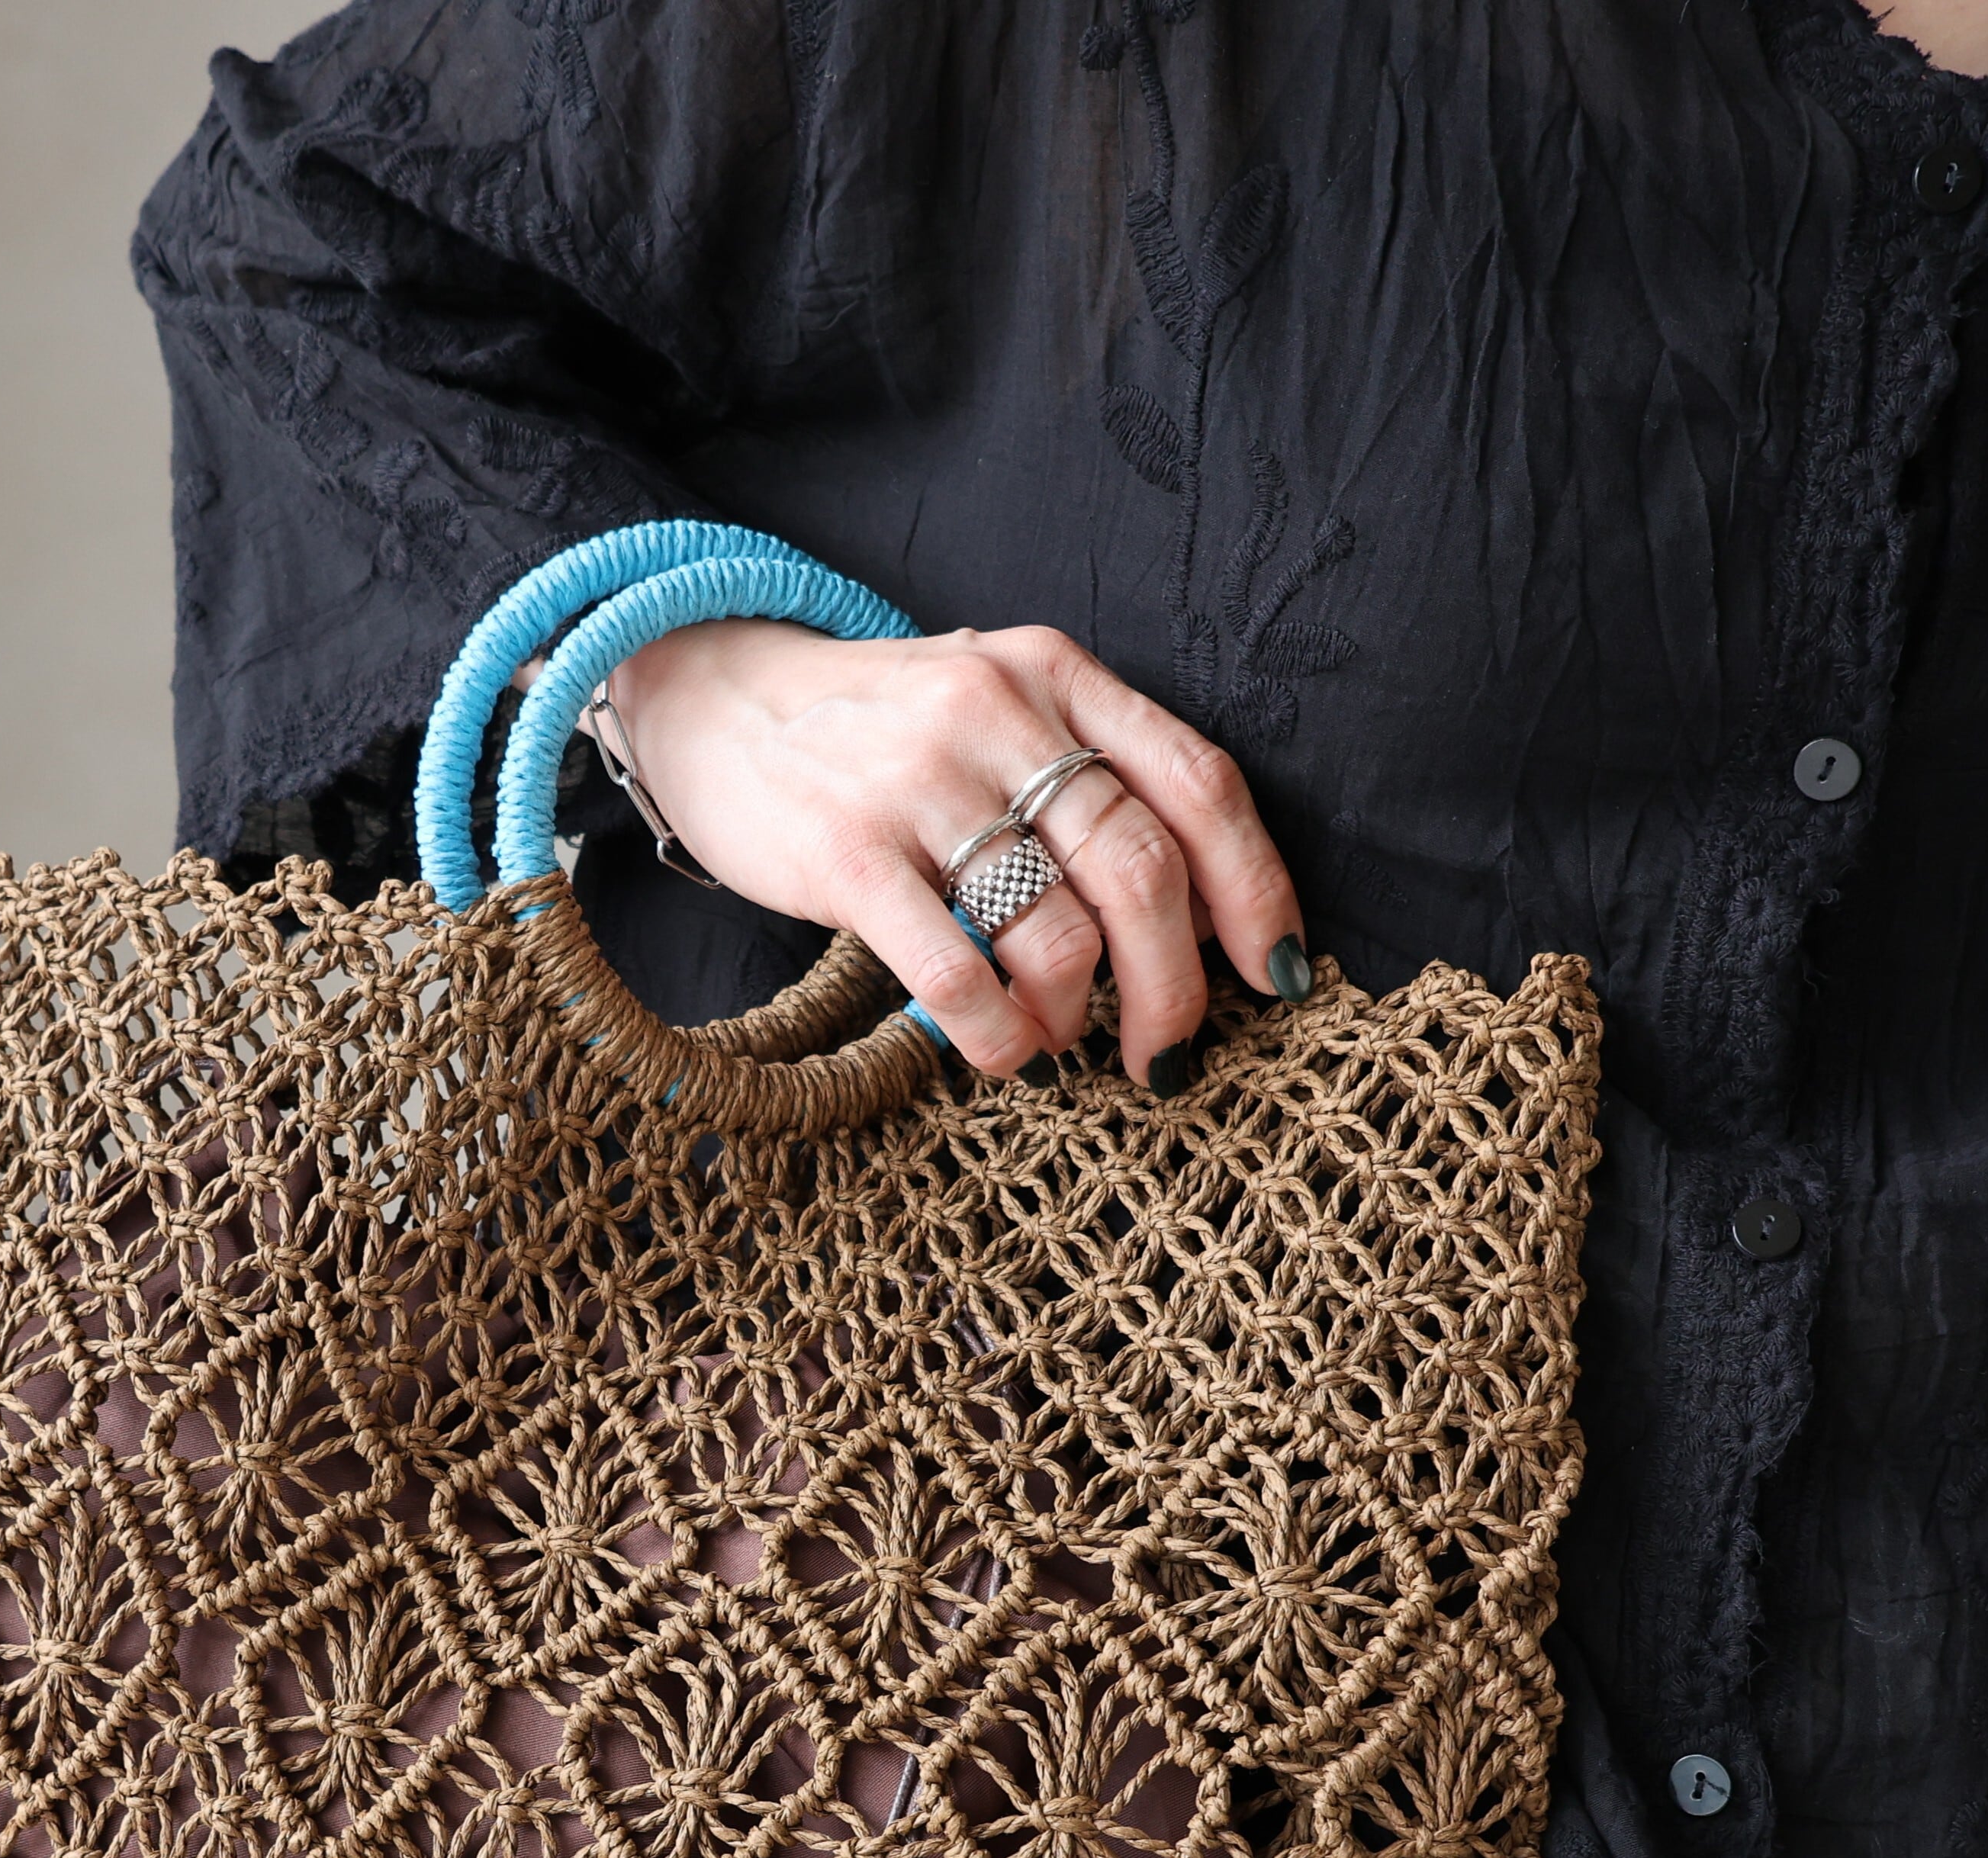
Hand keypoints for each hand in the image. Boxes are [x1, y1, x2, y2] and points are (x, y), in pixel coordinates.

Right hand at [596, 618, 1307, 1082]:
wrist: (711, 694)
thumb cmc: (874, 731)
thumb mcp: (994, 709)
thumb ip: (1086, 778)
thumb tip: (1195, 915)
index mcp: (1058, 675)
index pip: (1199, 785)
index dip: (1257, 891)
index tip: (1276, 972)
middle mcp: (1001, 714)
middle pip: (1142, 870)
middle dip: (1177, 987)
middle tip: (1169, 1053)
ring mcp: (921, 783)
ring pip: (1057, 932)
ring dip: (1077, 1017)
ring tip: (1059, 1040)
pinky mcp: (848, 853)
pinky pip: (957, 973)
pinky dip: (999, 1035)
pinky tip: (1001, 1050)